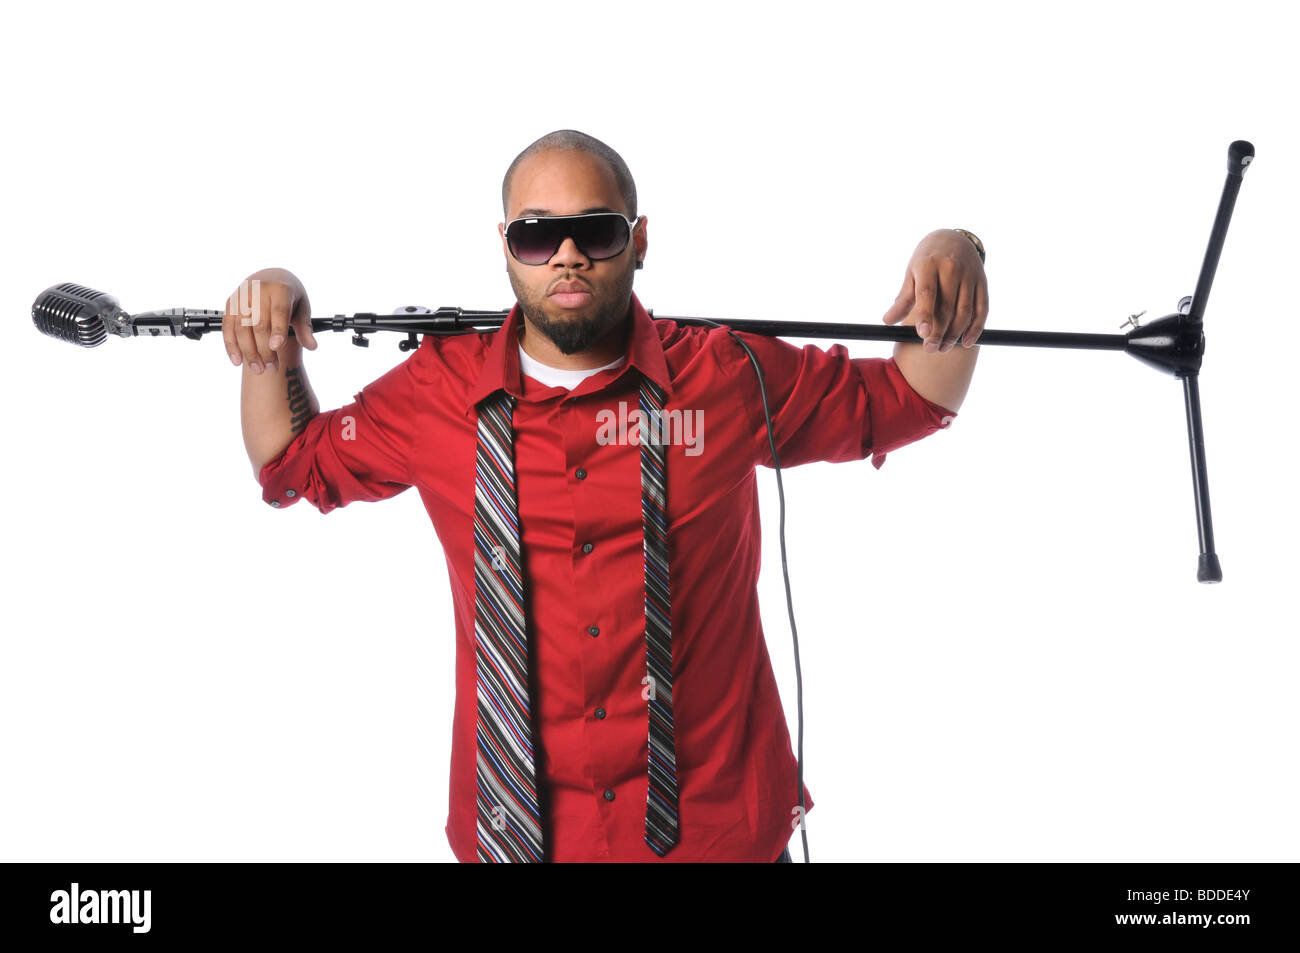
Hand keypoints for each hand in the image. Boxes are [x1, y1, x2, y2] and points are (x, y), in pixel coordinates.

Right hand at [222, 268, 316, 372]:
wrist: (271, 277)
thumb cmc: (289, 296)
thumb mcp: (302, 307)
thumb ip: (305, 327)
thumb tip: (312, 346)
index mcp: (280, 289)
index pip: (278, 311)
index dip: (277, 330)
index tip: (277, 348)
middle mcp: (258, 289)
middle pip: (258, 323)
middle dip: (264, 349)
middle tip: (271, 368)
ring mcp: (242, 295)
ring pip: (241, 327)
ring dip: (248, 351)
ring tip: (258, 369)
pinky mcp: (230, 303)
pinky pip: (227, 326)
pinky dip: (231, 345)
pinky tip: (237, 361)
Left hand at [881, 229, 987, 352]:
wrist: (953, 238)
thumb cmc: (926, 260)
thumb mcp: (911, 273)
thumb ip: (903, 298)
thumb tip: (888, 321)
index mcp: (928, 265)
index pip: (927, 293)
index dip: (925, 315)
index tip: (923, 335)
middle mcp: (951, 268)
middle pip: (947, 306)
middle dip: (939, 331)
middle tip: (930, 348)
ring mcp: (969, 275)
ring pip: (965, 311)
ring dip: (955, 333)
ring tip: (943, 348)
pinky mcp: (982, 282)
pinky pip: (982, 309)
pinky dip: (975, 328)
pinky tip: (966, 342)